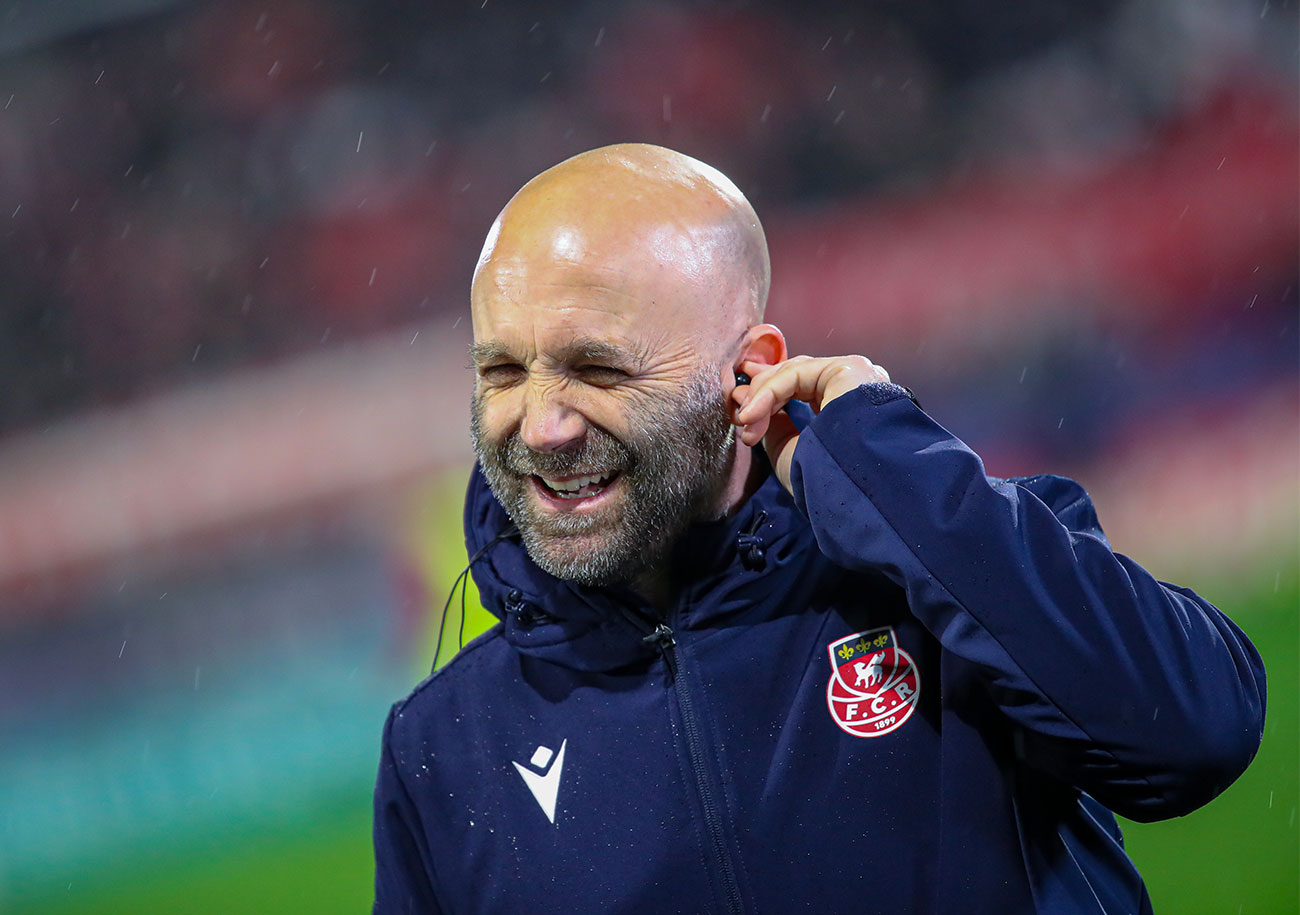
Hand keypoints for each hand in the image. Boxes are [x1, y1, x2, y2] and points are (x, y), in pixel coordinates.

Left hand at [733, 355, 890, 493]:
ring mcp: (854, 376)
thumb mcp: (790, 450)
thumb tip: (749, 404)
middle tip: (738, 409)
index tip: (741, 404)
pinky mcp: (848, 369)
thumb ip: (773, 424)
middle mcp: (854, 388)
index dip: (768, 392)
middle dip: (760, 389)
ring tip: (746, 422)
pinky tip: (752, 414)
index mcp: (847, 408)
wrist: (854, 487)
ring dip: (762, 396)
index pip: (801, 388)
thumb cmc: (826, 478)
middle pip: (796, 375)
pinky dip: (769, 392)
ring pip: (793, 372)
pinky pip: (796, 374)